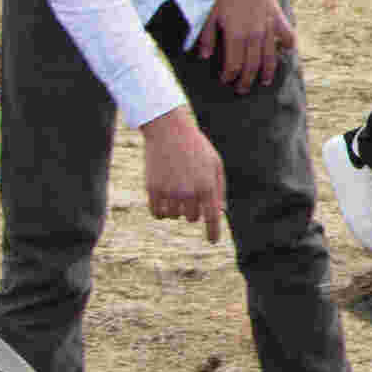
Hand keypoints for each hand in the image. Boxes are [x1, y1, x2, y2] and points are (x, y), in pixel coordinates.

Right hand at [137, 109, 229, 235]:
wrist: (168, 130)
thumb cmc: (196, 147)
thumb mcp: (215, 164)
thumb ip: (219, 189)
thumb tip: (219, 212)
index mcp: (207, 186)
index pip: (212, 218)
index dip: (213, 233)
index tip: (212, 241)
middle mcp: (188, 192)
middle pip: (192, 218)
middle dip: (192, 209)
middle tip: (188, 192)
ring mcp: (169, 192)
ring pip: (174, 216)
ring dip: (176, 209)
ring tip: (175, 190)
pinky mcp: (152, 189)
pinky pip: (157, 213)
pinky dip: (161, 211)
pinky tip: (163, 201)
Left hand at [198, 0, 294, 90]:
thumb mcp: (209, 14)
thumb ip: (206, 37)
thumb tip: (204, 57)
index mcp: (235, 35)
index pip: (233, 66)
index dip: (229, 77)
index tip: (225, 81)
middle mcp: (253, 36)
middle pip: (252, 67)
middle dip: (246, 82)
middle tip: (242, 90)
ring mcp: (268, 28)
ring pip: (270, 58)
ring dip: (266, 73)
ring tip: (264, 82)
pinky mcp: (278, 19)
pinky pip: (287, 38)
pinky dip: (287, 47)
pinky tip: (284, 52)